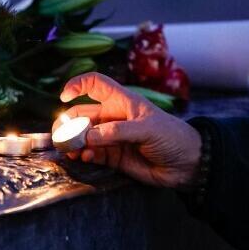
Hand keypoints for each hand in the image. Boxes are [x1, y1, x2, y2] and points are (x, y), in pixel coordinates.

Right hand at [58, 72, 201, 188]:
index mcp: (122, 101)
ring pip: (83, 136)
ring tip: (70, 149)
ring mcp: (111, 138)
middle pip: (82, 114)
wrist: (187, 164)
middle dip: (69, 122)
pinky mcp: (113, 157)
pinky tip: (85, 157)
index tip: (64, 96)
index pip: (95, 84)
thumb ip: (118, 132)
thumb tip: (89, 137)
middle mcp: (113, 117)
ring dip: (73, 141)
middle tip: (61, 134)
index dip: (78, 85)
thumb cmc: (172, 137)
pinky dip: (84, 155)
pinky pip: (91, 153)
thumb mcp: (148, 129)